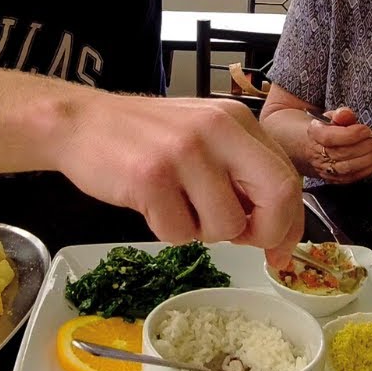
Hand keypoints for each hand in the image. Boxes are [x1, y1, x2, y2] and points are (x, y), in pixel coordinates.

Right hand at [54, 90, 302, 267]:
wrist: (81, 123)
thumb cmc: (146, 138)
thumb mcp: (204, 138)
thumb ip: (241, 173)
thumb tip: (279, 234)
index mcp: (237, 120)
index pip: (287, 177)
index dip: (290, 223)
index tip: (280, 250)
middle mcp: (217, 130)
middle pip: (277, 195)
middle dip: (266, 233)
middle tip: (241, 240)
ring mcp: (184, 152)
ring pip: (225, 226)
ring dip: (203, 232)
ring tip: (177, 206)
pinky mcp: (150, 177)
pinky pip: (180, 234)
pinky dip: (168, 231)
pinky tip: (151, 204)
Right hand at [306, 107, 371, 183]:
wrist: (313, 147)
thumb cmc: (327, 129)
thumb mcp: (333, 116)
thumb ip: (342, 114)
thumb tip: (346, 114)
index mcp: (314, 134)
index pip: (330, 138)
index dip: (350, 135)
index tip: (366, 130)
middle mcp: (317, 154)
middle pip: (342, 153)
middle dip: (367, 145)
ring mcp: (325, 169)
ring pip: (348, 168)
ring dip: (370, 157)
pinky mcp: (335, 179)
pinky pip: (353, 177)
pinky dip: (368, 168)